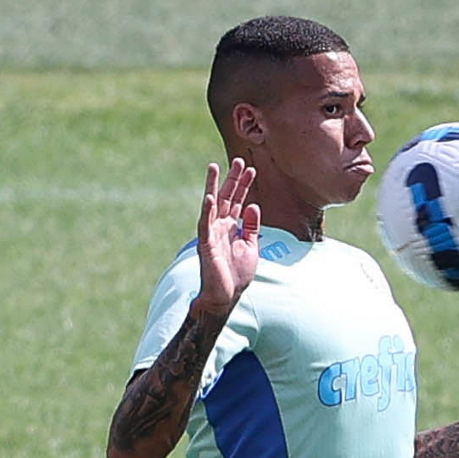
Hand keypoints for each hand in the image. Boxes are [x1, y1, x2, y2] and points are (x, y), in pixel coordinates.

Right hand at [193, 158, 260, 317]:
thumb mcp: (250, 247)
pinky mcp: (205, 244)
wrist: (226, 297)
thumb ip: (251, 227)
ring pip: (211, 205)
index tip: (251, 169)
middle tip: (238, 160)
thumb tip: (253, 205)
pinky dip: (207, 211)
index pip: (237, 201)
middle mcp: (220, 227)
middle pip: (225, 197)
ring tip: (214, 167)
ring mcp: (211, 234)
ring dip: (213, 186)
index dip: (244, 185)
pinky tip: (210, 197)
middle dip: (232, 179)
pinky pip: (205, 224)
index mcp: (231, 228)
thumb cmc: (237, 276)